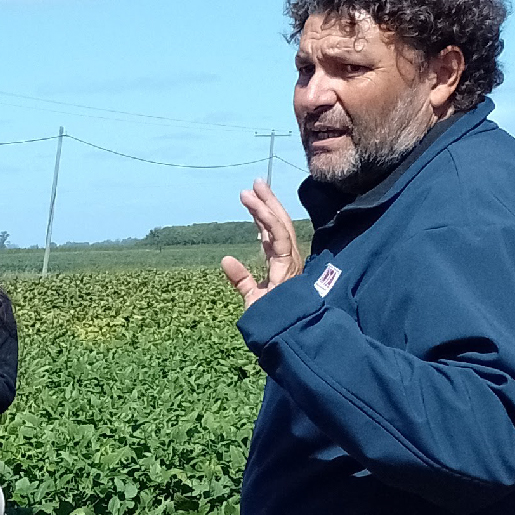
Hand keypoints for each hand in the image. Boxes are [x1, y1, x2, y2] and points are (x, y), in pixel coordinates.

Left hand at [222, 178, 300, 306]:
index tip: (251, 198)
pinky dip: (269, 221)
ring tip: (252, 189)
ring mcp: (290, 260)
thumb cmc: (272, 317)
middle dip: (268, 202)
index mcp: (279, 264)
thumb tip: (225, 259)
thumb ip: (240, 279)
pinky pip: (280, 237)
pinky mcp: (288, 264)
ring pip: (279, 226)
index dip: (262, 215)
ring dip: (266, 206)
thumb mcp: (251, 296)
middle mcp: (287, 258)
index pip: (271, 233)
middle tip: (255, 183)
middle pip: (278, 223)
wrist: (284, 332)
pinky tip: (257, 208)